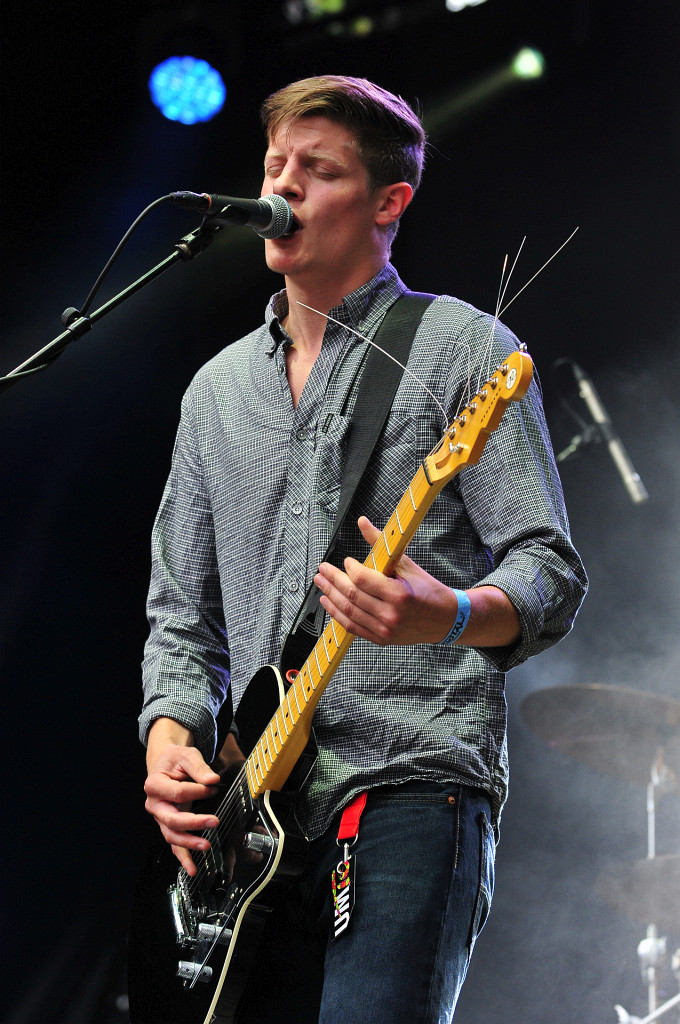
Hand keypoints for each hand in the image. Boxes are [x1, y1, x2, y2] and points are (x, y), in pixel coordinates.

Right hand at [144, 730, 220, 875]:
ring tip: (207, 846)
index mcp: (155, 785)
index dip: (197, 791)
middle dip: (194, 823)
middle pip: (172, 819)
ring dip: (189, 843)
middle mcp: (154, 805)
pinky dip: (183, 857)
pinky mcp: (168, 825)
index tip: (212, 787)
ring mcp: (160, 817)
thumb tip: (212, 780)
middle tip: (214, 821)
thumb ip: (199, 767)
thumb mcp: (187, 756)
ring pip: (172, 836)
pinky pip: (174, 844)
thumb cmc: (175, 760)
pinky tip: (192, 868)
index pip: (178, 793)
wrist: (166, 763)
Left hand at [314, 516, 455, 645]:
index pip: (362, 580)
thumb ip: (382, 544)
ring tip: (321, 584)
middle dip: (333, 581)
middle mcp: (390, 614)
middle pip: (352, 596)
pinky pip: (353, 627)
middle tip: (323, 570)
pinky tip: (329, 603)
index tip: (346, 561)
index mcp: (399, 594)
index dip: (349, 569)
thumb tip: (362, 522)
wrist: (445, 619)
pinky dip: (337, 615)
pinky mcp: (381, 639)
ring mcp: (385, 630)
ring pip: (348, 612)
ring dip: (330, 597)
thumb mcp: (407, 564)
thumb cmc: (428, 590)